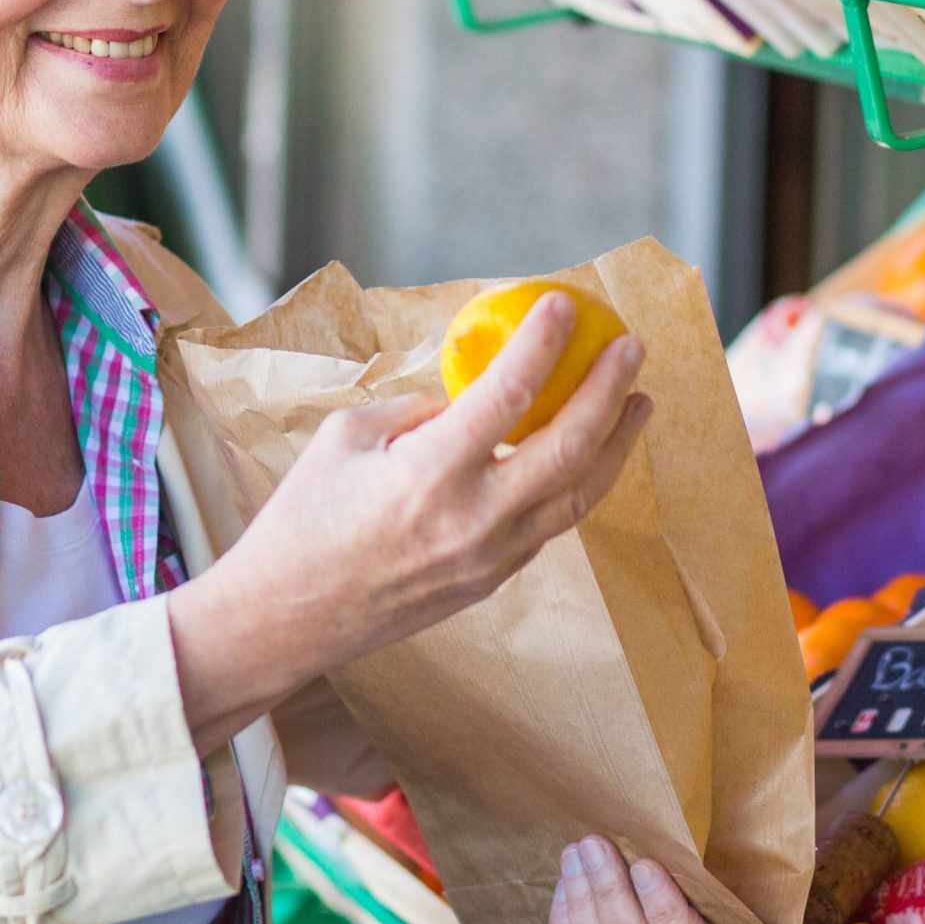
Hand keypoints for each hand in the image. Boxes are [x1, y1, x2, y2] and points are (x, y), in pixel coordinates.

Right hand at [169, 294, 648, 749]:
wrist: (287, 617)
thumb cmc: (303, 518)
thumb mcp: (348, 438)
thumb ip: (419, 411)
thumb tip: (471, 393)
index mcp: (430, 472)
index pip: (509, 393)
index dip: (543, 342)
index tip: (566, 305)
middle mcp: (474, 518)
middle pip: (571, 446)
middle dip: (609, 389)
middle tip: (631, 348)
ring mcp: (491, 557)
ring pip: (580, 495)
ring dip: (617, 443)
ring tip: (637, 402)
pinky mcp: (492, 580)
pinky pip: (551, 523)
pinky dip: (579, 482)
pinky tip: (586, 454)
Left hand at [548, 836, 732, 923]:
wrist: (643, 898)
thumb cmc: (675, 872)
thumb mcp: (696, 865)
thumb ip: (688, 857)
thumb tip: (664, 827)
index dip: (665, 911)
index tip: (644, 865)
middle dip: (610, 894)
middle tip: (593, 844)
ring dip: (581, 903)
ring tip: (574, 855)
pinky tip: (564, 886)